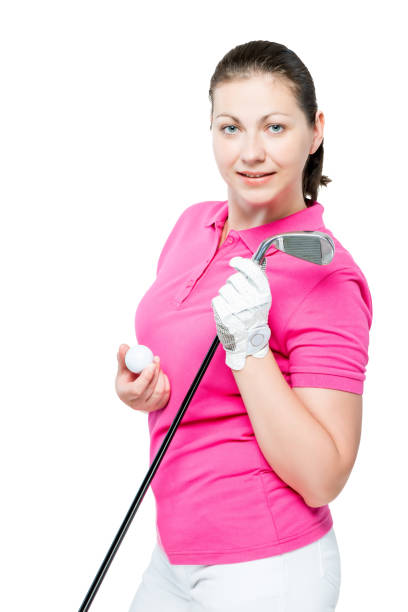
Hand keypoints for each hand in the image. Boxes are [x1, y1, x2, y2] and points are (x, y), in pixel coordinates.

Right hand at [115, 344, 170, 412]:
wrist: (134, 390)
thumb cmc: (127, 377)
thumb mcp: (123, 368)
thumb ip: (123, 357)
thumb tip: (123, 346)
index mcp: (125, 394)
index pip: (137, 390)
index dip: (146, 377)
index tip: (151, 364)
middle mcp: (136, 404)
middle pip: (152, 390)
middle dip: (156, 373)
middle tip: (156, 359)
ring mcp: (148, 407)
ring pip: (161, 391)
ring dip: (161, 376)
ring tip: (156, 367)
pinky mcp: (158, 406)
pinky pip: (166, 393)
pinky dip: (165, 382)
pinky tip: (159, 375)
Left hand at [211, 256, 271, 370]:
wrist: (249, 341)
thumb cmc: (254, 316)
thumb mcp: (261, 299)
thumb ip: (256, 281)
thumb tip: (246, 261)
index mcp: (264, 295)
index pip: (253, 271)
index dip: (242, 263)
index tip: (235, 262)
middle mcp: (253, 301)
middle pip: (235, 279)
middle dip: (232, 283)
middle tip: (235, 292)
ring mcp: (239, 309)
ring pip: (224, 289)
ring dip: (225, 295)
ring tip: (231, 304)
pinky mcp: (226, 317)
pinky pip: (216, 300)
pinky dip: (219, 304)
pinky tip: (226, 310)